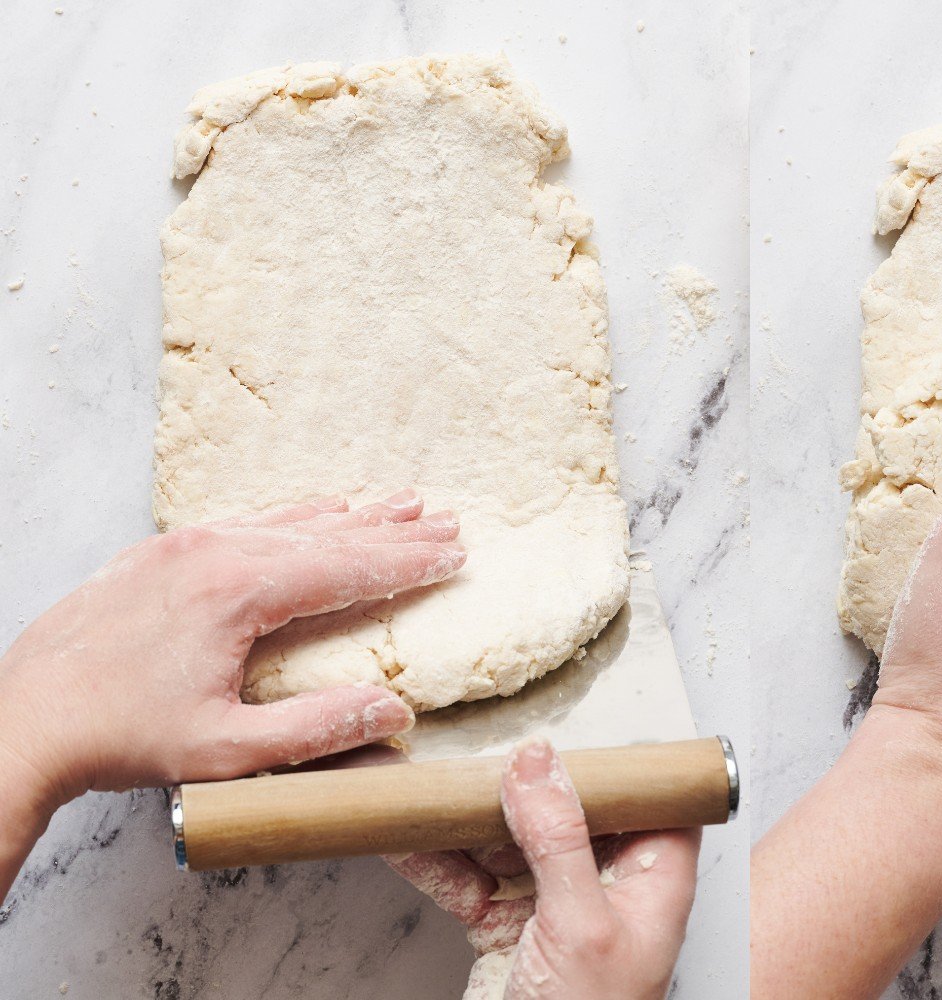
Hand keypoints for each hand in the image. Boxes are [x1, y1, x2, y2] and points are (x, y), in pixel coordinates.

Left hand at [0, 491, 463, 813]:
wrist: (23, 717)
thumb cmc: (121, 739)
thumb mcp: (226, 751)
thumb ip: (317, 729)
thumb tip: (396, 712)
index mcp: (236, 591)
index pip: (346, 568)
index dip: (408, 562)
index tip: (455, 554)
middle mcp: (213, 551)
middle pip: (326, 533)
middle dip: (394, 531)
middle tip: (448, 522)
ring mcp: (183, 545)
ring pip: (287, 521)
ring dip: (352, 516)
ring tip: (402, 504)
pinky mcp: (160, 552)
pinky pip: (246, 521)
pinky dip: (295, 516)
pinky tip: (317, 510)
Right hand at [389, 739, 700, 999]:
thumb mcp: (582, 924)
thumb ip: (561, 837)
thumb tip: (540, 761)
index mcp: (653, 876)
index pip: (648, 794)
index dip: (616, 757)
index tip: (572, 720)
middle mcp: (606, 882)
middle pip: (565, 807)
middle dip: (516, 778)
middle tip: (474, 744)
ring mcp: (553, 904)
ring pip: (506, 837)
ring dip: (461, 813)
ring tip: (423, 779)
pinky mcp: (506, 927)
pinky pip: (466, 878)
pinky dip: (433, 858)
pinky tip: (403, 833)